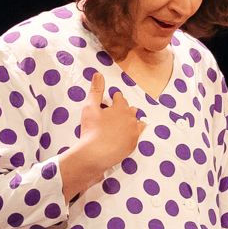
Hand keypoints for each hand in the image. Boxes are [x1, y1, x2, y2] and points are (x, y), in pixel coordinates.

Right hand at [63, 67, 144, 187]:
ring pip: (136, 121)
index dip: (114, 98)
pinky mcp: (134, 144)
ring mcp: (134, 132)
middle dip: (123, 108)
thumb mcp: (90, 107)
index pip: (120, 97)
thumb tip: (98, 74)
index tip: (110, 100)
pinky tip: (128, 133)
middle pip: (130, 109)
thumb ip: (96, 90)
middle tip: (114, 113)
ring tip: (123, 122)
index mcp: (121, 107)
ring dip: (130, 120)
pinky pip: (137, 134)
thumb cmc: (91, 129)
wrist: (95, 154)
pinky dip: (133, 132)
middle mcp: (131, 118)